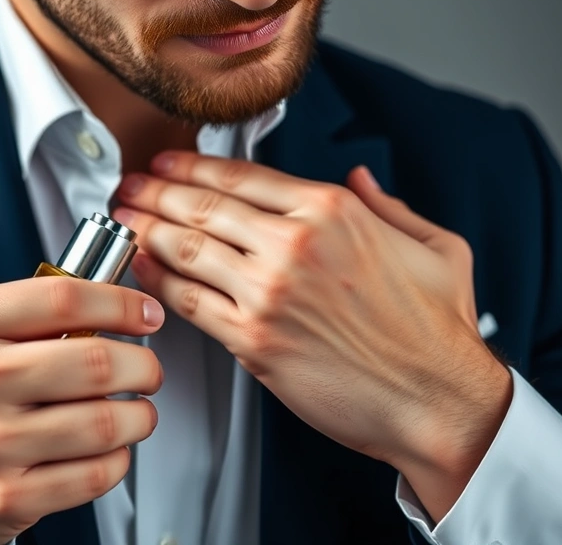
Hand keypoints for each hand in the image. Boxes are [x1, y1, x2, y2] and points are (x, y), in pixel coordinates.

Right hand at [0, 277, 164, 544]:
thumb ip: (46, 310)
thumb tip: (129, 304)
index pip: (65, 299)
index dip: (123, 304)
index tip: (148, 314)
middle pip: (95, 362)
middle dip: (143, 366)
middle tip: (148, 371)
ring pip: (105, 422)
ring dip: (139, 416)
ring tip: (135, 412)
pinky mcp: (9, 496)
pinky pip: (96, 473)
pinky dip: (118, 459)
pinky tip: (108, 449)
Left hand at [113, 152, 511, 520]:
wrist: (439, 400)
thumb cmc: (436, 332)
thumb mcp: (434, 246)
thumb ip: (389, 205)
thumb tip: (361, 177)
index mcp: (334, 211)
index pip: (242, 175)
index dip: (193, 165)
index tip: (168, 162)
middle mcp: (296, 244)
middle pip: (204, 205)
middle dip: (156, 191)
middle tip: (130, 185)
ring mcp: (271, 292)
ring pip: (187, 248)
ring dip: (145, 230)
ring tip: (122, 220)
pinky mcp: (255, 341)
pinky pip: (190, 303)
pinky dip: (157, 283)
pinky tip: (140, 270)